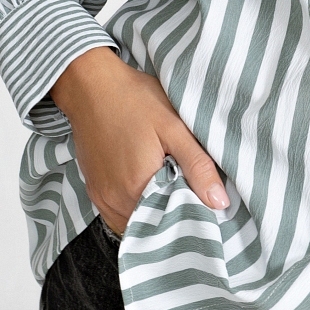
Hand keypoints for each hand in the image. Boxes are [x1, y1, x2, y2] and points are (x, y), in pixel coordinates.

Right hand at [49, 46, 228, 235]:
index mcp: (138, 187)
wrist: (90, 85)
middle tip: (186, 186)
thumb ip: (197, 166)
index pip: (173, 222)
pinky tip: (145, 184)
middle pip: (153, 224)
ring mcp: (102, 198)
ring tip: (166, 182)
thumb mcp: (173, 126)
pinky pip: (119, 214)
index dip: (191, 212)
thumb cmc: (133, 99)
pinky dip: (135, 206)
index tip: (201, 197)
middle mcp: (116, 201)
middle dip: (172, 212)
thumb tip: (220, 203)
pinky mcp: (94, 191)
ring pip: (136, 221)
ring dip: (153, 210)